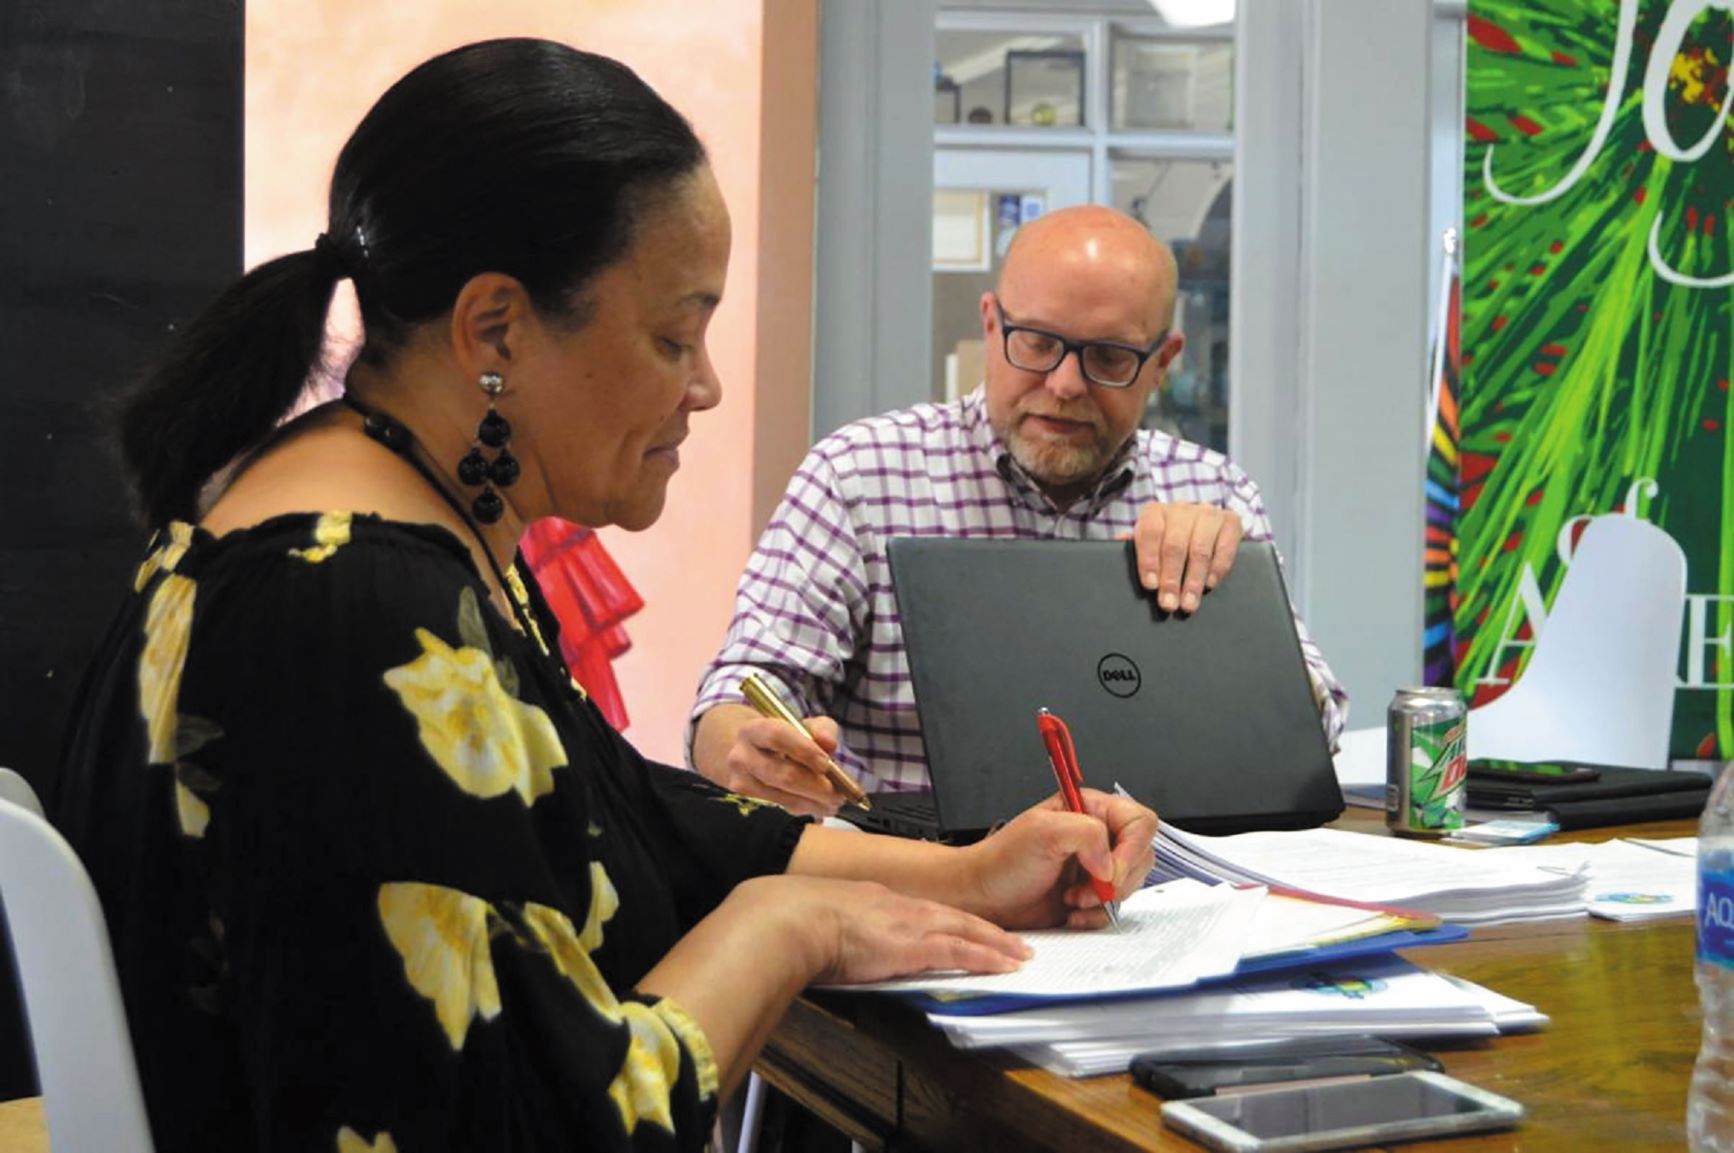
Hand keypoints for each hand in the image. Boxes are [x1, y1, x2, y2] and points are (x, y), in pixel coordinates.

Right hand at [710, 711, 847, 817]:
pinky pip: (784, 806)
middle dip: (816, 786)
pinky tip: (820, 804)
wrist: (754, 752)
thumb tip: (829, 743)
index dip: (804, 750)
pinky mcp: (748, 800)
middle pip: (782, 774)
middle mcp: (741, 755)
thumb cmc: (786, 738)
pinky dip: (807, 807)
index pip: (777, 736)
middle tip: (839, 793)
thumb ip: (821, 729)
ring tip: (835, 800)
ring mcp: (741, 781)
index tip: (827, 764)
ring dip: (815, 801)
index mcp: (754, 729)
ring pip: (785, 796)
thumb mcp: (804, 726)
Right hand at [754, 876, 1031, 984]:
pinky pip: (960, 951)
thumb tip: (837, 944)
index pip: (929, 911)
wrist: (793, 918)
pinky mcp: (912, 945)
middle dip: (988, 930)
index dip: (954, 921)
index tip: (972, 929)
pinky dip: (986, 957)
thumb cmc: (797, 921)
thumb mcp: (826, 919)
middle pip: (957, 916)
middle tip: (1015, 941)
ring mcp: (910, 924)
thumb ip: (842, 929)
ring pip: (967, 930)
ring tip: (1021, 955)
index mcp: (881, 900)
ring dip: (997, 944)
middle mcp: (902, 907)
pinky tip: (1004, 966)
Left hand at [961, 789, 1157, 930]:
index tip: (1109, 869)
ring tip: (1072, 898)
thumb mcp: (1042, 831)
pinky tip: (1071, 912)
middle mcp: (1097, 837)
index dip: (1132, 848)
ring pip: (1131, 885)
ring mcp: (1096, 868)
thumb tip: (1110, 862)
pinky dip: (1095, 916)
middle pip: (1142, 856)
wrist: (983, 897)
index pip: (1139, 822)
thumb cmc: (1002, 861)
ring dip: (1104, 898)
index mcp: (1090, 809)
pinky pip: (1114, 910)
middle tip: (1087, 886)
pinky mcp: (1091, 897)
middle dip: (1117, 878)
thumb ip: (1087, 834)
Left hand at [1131, 502, 1242, 613]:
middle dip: (1171, 578)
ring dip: (1193, 580)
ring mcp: (1208, 513)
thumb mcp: (1149, 541)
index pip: (1150, 532)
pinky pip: (1225, 546)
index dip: (1149, 560)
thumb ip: (1135, 545)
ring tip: (1189, 603)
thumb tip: (1118, 543)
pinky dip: (1217, 568)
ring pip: (1200, 549)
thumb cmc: (1170, 538)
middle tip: (1169, 604)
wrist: (1205, 525)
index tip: (1150, 586)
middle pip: (1175, 545)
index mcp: (1156, 512)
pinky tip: (1209, 584)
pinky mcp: (1231, 521)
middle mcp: (1182, 509)